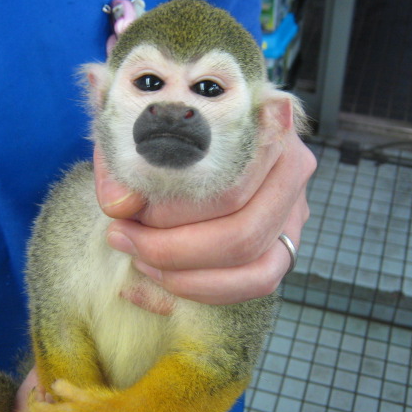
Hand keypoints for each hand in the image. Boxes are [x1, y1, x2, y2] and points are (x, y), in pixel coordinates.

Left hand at [94, 122, 315, 307]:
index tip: (128, 213)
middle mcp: (290, 170)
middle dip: (174, 250)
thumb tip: (120, 206)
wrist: (180, 122)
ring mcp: (292, 212)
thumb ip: (123, 160)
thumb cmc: (161, 122)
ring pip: (257, 271)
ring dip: (191, 278)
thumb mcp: (135, 125)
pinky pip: (253, 286)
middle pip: (244, 234)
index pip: (231, 187)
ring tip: (140, 260)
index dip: (175, 212)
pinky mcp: (281, 245)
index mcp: (267, 125)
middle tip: (125, 239)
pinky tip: (159, 278)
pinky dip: (203, 290)